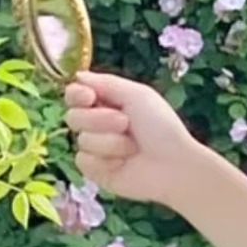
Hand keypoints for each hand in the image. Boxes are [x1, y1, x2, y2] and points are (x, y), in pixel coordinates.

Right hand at [63, 68, 198, 209]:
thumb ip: (106, 83)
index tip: (89, 98)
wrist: (172, 166)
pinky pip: (83, 161)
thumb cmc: (161, 127)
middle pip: (73, 116)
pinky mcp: (95, 171)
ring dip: (109, 143)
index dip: (76, 95)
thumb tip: (78, 76)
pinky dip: (104, 162)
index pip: (74, 94)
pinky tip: (122, 164)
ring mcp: (96, 148)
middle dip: (99, 120)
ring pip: (81, 140)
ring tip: (132, 148)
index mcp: (107, 103)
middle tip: (125, 124)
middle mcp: (98, 125)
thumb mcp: (137, 95)